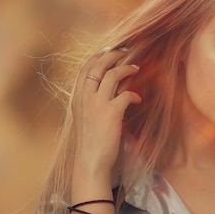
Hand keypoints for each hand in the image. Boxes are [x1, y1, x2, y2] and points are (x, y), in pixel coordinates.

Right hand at [71, 48, 141, 185]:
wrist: (90, 162)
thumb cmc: (90, 143)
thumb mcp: (85, 118)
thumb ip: (92, 103)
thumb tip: (107, 91)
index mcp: (76, 98)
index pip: (84, 69)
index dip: (97, 57)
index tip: (108, 51)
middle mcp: (84, 98)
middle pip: (97, 66)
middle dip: (112, 55)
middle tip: (124, 52)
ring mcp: (97, 104)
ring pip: (112, 75)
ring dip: (126, 68)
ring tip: (136, 68)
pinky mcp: (111, 113)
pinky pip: (126, 94)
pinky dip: (134, 94)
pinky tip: (138, 99)